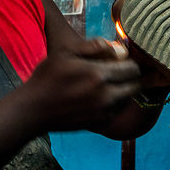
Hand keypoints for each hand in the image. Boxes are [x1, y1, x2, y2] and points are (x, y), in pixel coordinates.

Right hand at [19, 38, 141, 132]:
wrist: (34, 109)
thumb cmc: (48, 77)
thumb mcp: (66, 53)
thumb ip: (95, 46)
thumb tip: (119, 48)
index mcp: (98, 74)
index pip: (132, 68)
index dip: (129, 63)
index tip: (120, 61)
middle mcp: (106, 95)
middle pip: (136, 86)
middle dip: (131, 77)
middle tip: (119, 73)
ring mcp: (104, 112)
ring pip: (129, 99)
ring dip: (124, 91)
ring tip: (107, 85)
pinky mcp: (100, 123)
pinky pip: (117, 111)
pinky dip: (114, 104)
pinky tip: (98, 98)